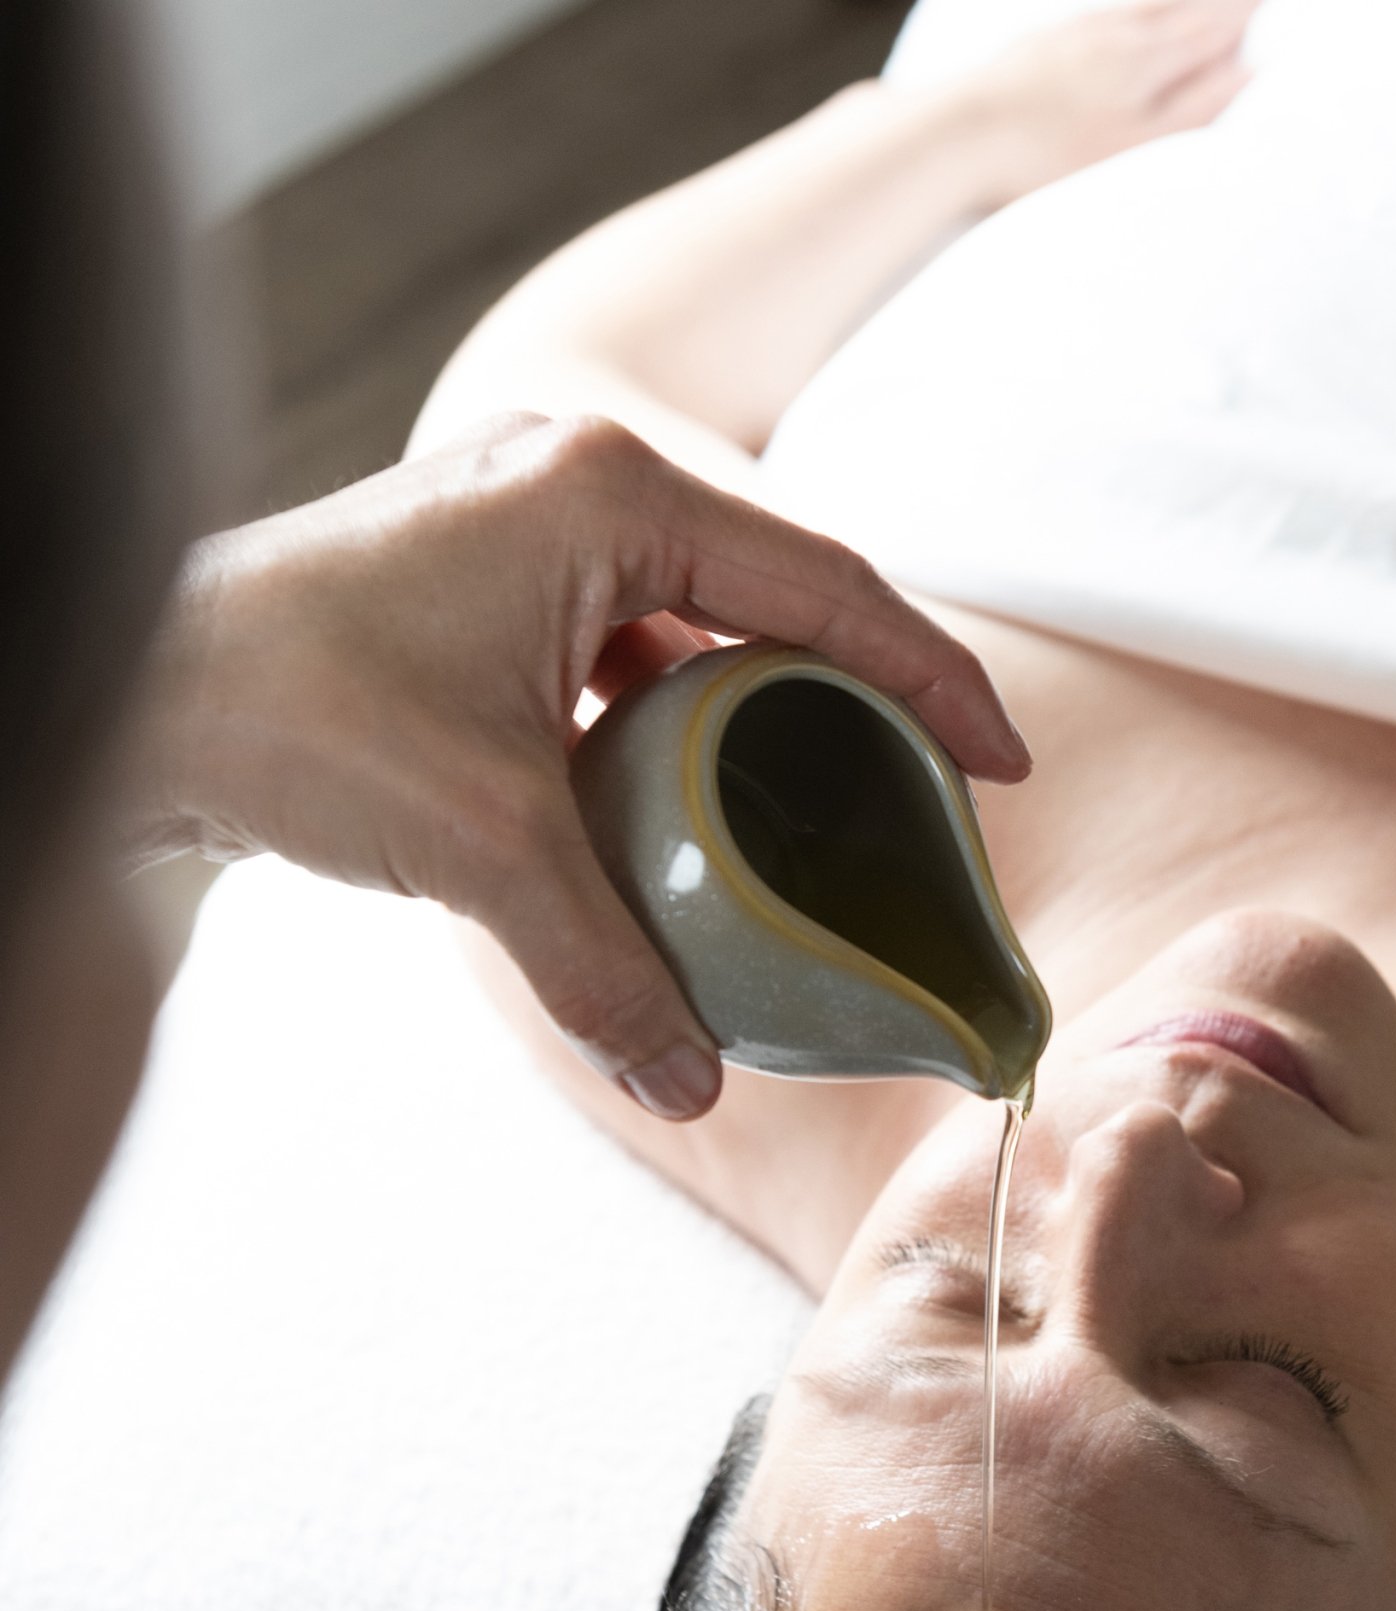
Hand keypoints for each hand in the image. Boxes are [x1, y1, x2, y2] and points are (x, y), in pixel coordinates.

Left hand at [125, 413, 1028, 1120]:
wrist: (142, 692)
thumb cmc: (293, 708)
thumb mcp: (482, 844)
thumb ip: (606, 965)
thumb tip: (694, 1085)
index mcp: (609, 493)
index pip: (827, 586)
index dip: (933, 680)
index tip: (1002, 764)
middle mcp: (579, 486)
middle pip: (775, 600)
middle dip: (857, 705)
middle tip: (924, 808)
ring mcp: (532, 530)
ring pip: (699, 629)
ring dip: (760, 723)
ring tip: (825, 823)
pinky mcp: (492, 587)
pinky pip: (629, 655)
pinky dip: (676, 732)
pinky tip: (698, 818)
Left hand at [959, 0, 1260, 207]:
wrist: (962, 132)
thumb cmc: (1050, 153)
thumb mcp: (1137, 144)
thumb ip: (1196, 108)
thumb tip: (1249, 73)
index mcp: (1148, 59)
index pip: (1211, 28)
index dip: (1243, 14)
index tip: (1266, 6)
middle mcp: (1117, 33)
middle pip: (1182, 8)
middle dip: (1220, 2)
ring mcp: (1079, 32)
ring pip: (1146, 4)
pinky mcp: (1045, 41)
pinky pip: (1110, 10)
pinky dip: (1135, 3)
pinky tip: (1136, 10)